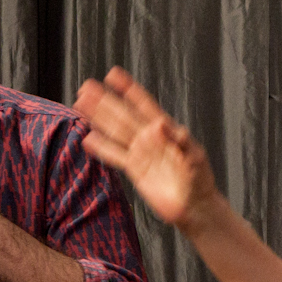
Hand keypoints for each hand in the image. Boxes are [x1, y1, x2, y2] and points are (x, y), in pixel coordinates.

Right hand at [73, 66, 218, 229]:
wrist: (196, 206)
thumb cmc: (200, 179)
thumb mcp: (194, 156)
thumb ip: (179, 140)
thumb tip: (160, 123)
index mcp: (167, 129)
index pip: (144, 105)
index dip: (129, 90)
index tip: (114, 75)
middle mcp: (150, 138)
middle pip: (123, 115)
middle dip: (105, 101)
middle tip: (87, 87)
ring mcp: (141, 153)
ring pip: (115, 131)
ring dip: (98, 119)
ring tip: (81, 104)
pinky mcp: (135, 170)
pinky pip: (115, 156)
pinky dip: (101, 148)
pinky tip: (88, 139)